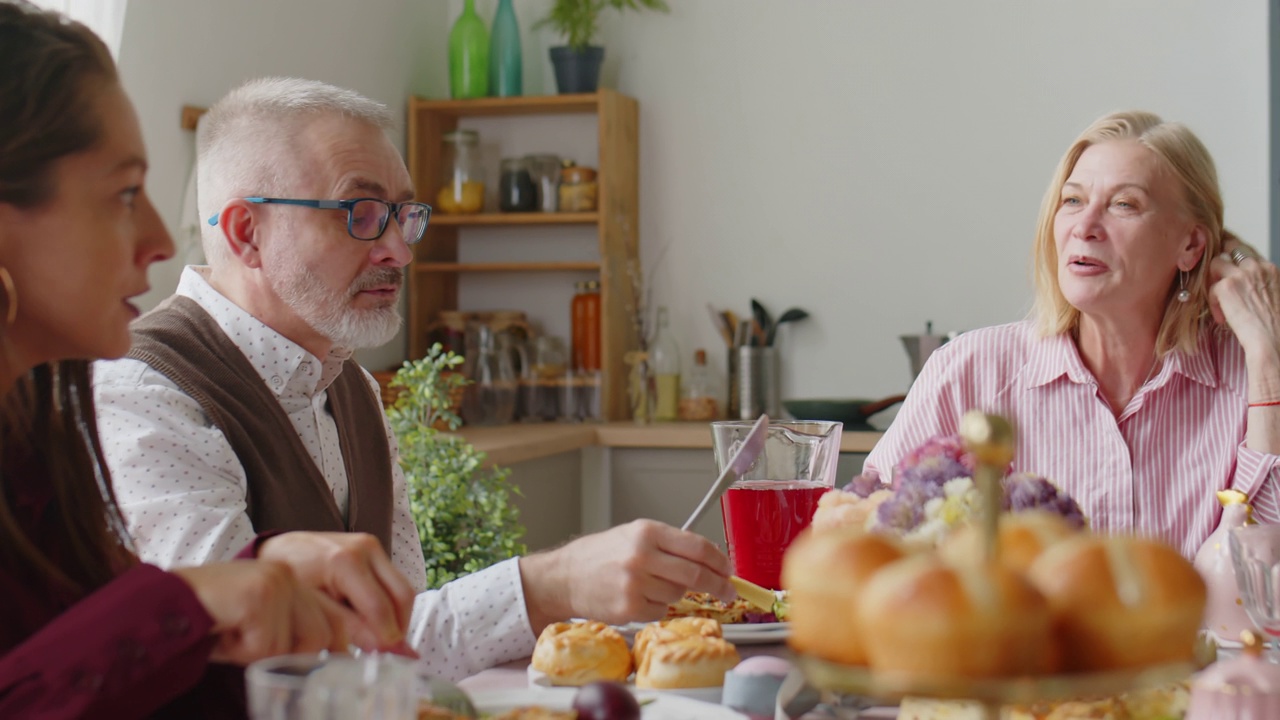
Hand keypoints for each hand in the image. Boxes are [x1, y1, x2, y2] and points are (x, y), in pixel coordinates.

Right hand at [173, 560, 354, 664]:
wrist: (162, 604)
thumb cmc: (210, 620)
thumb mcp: (258, 626)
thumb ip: (291, 634)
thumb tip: (324, 661)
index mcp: (293, 581)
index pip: (334, 618)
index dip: (336, 647)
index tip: (333, 664)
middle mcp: (289, 576)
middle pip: (320, 635)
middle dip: (289, 657)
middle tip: (250, 649)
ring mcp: (276, 583)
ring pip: (291, 646)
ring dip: (258, 654)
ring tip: (232, 636)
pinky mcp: (258, 595)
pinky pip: (264, 647)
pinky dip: (240, 652)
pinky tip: (222, 633)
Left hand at [257, 532, 416, 652]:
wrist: (280, 551)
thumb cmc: (290, 579)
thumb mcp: (314, 609)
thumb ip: (350, 629)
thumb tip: (383, 648)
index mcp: (345, 562)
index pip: (380, 607)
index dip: (386, 636)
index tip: (385, 656)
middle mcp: (365, 548)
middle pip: (403, 595)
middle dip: (400, 626)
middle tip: (386, 648)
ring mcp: (372, 545)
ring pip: (403, 588)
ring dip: (397, 615)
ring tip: (377, 634)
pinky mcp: (375, 548)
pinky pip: (394, 581)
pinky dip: (390, 603)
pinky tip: (371, 616)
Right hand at [519, 519, 733, 630]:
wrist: (564, 577)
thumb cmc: (601, 555)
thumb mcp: (634, 535)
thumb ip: (670, 544)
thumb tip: (710, 560)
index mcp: (646, 532)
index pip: (697, 546)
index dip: (719, 560)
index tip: (728, 569)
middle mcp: (641, 556)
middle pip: (695, 575)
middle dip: (717, 585)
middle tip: (728, 591)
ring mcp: (634, 584)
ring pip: (678, 595)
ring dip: (674, 593)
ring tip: (651, 584)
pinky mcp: (628, 608)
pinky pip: (660, 612)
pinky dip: (656, 608)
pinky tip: (638, 597)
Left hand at [1209, 235, 1279, 351]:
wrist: (1273, 340)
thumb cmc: (1274, 324)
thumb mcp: (1273, 294)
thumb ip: (1259, 282)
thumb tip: (1241, 282)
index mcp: (1270, 268)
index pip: (1247, 250)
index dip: (1233, 254)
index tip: (1225, 263)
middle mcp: (1256, 267)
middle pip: (1231, 246)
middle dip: (1220, 259)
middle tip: (1215, 277)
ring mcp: (1241, 274)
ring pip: (1216, 262)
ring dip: (1214, 280)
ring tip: (1220, 301)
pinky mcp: (1226, 286)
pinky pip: (1210, 287)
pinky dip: (1213, 303)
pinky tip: (1222, 318)